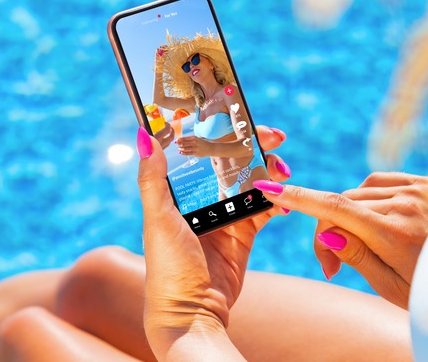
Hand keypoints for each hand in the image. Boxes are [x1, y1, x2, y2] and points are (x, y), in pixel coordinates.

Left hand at [137, 126, 289, 360]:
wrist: (192, 312)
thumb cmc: (167, 267)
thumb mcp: (159, 219)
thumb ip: (153, 179)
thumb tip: (143, 135)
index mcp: (177, 190)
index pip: (198, 149)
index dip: (217, 129)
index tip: (236, 114)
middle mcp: (200, 198)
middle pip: (229, 160)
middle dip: (252, 144)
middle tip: (274, 137)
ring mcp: (223, 215)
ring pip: (250, 180)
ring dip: (268, 169)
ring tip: (282, 168)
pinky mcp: (242, 234)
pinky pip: (263, 208)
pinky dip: (275, 200)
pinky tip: (283, 198)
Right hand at [253, 172, 427, 308]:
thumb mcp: (389, 286)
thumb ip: (356, 256)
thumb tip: (329, 233)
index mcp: (394, 234)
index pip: (334, 208)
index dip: (297, 198)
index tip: (268, 190)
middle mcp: (405, 205)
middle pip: (341, 205)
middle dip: (329, 230)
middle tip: (332, 265)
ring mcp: (418, 190)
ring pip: (357, 193)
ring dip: (350, 215)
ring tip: (362, 244)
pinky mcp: (425, 182)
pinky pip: (378, 182)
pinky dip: (368, 197)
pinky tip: (377, 218)